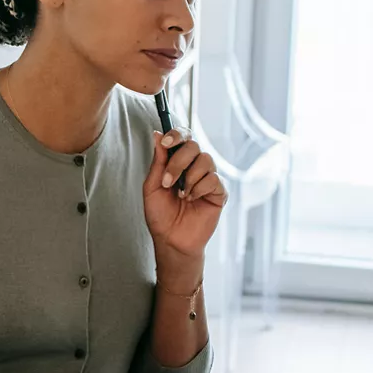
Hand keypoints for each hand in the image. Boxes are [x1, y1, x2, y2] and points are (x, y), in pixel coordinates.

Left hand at [143, 129, 227, 268]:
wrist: (171, 239)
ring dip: (188, 178)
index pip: (183, 137)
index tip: (166, 141)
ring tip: (181, 195)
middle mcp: (194, 167)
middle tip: (168, 182)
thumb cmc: (160, 214)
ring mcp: (208, 178)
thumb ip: (158, 161)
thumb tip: (157, 134)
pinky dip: (199, 188)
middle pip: (194, 145)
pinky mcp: (219, 192)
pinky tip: (192, 199)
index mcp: (178, 162)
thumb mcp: (152, 186)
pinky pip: (214, 179)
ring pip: (206, 160)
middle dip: (178, 161)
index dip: (177, 134)